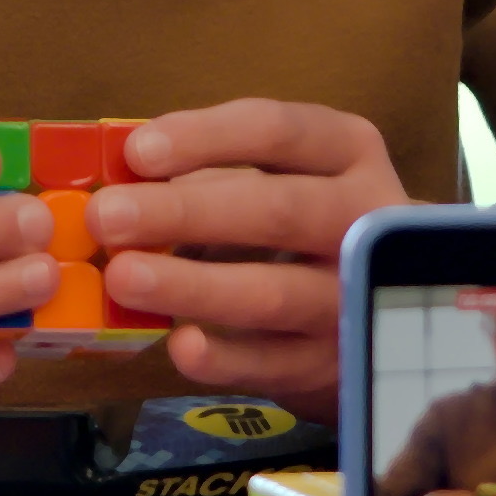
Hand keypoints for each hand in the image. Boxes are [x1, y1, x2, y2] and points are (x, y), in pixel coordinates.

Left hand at [86, 100, 408, 406]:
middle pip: (277, 210)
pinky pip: (274, 363)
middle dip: (185, 213)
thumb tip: (122, 183)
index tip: (136, 152)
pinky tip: (180, 343)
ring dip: (193, 285)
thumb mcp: (275, 181)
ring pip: (274, 293)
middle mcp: (365, 220)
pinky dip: (225, 356)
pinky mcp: (339, 364)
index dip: (205, 138)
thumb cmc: (305, 230)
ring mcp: (356, 295)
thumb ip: (208, 177)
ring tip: (124, 278)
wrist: (387, 310)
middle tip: (108, 216)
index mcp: (348, 152)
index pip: (278, 131)